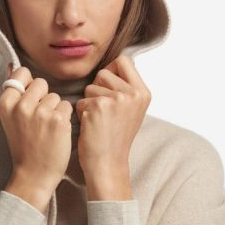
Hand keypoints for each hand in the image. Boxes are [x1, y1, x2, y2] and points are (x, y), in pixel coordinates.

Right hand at [0, 63, 72, 211]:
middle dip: (44, 98)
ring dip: (55, 110)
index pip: (22, 73)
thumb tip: (12, 65)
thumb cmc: (24, 146)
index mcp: (6, 103)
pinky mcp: (58, 120)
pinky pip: (67, 106)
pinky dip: (65, 118)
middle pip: (42, 83)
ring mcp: (40, 112)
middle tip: (39, 120)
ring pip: (56, 96)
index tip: (29, 102)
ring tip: (47, 129)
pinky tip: (56, 132)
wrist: (33, 174)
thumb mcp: (10, 118)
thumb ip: (13, 93)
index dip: (29, 86)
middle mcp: (21, 105)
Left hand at [75, 54, 150, 184]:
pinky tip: (92, 127)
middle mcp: (133, 93)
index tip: (109, 90)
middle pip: (104, 72)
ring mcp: (117, 99)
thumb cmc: (115, 138)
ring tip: (99, 121)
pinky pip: (81, 100)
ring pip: (90, 87)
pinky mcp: (99, 106)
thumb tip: (114, 64)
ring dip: (89, 102)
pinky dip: (81, 113)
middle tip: (104, 113)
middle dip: (97, 89)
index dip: (111, 71)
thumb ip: (126, 88)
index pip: (123, 60)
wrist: (108, 163)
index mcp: (143, 92)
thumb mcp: (131, 110)